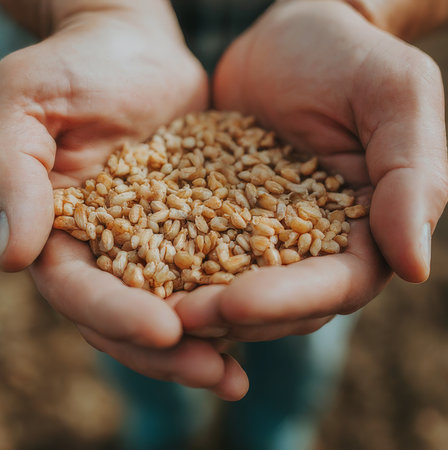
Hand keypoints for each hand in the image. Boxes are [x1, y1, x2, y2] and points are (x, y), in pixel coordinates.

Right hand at [0, 4, 246, 398]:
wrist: (136, 50)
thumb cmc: (77, 67)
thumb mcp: (28, 106)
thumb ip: (15, 175)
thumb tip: (12, 256)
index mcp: (63, 234)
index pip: (82, 293)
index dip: (118, 317)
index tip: (165, 329)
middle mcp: (109, 251)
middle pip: (133, 319)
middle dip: (171, 352)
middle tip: (218, 377)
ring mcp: (157, 243)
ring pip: (178, 308)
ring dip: (209, 343)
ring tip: (240, 377)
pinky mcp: (199, 226)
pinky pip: (217, 271)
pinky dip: (238, 299)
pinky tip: (270, 318)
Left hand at [175, 0, 447, 340]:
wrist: (291, 40)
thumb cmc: (350, 59)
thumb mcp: (395, 99)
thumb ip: (412, 178)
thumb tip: (414, 266)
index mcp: (364, 233)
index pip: (335, 285)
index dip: (287, 301)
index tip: (236, 304)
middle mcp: (315, 248)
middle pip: (280, 305)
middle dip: (230, 315)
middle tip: (177, 319)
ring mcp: (265, 238)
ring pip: (235, 291)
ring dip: (195, 306)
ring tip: (149, 310)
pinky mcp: (223, 219)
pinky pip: (196, 252)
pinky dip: (170, 269)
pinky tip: (135, 277)